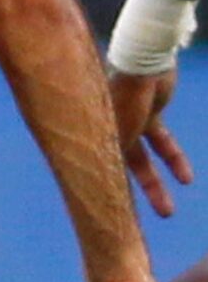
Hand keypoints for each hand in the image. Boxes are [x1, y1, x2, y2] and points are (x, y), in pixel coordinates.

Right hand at [110, 66, 191, 218]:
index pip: (100, 173)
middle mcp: (107, 132)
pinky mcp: (150, 113)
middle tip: (151, 221)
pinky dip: (173, 160)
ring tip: (169, 212)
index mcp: (95, 138)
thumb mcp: (114, 128)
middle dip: (139, 196)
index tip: (114, 221)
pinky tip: (186, 180)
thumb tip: (101, 187)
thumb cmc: (124, 93)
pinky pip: (162, 142)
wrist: (144, 60)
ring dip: (157, 185)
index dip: (108, 197)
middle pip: (124, 171)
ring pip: (145, 160)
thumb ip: (108, 154)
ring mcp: (129, 122)